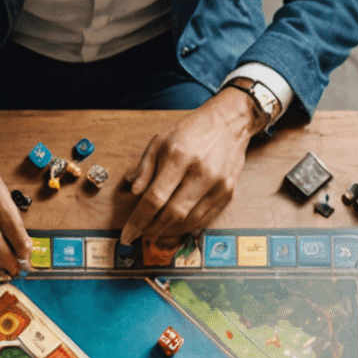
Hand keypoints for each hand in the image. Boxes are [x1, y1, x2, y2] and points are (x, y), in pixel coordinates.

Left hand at [120, 88, 257, 244]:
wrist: (230, 123)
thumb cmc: (192, 132)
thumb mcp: (160, 141)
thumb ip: (145, 168)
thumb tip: (133, 193)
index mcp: (180, 156)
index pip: (155, 198)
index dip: (138, 220)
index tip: (127, 234)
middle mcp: (201, 172)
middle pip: (172, 214)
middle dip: (151, 228)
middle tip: (140, 232)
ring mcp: (218, 185)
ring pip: (188, 222)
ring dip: (168, 231)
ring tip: (155, 230)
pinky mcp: (228, 193)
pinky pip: (203, 220)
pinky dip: (185, 227)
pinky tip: (174, 225)